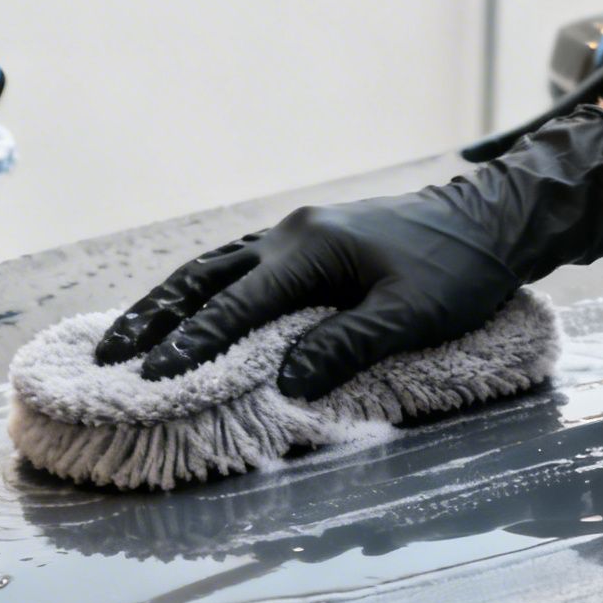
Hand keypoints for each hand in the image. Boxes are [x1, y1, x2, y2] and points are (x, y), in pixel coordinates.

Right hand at [95, 105, 602, 398]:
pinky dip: (202, 291)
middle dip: (154, 319)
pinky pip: (237, 264)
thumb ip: (347, 346)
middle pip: (204, 279)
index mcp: (310, 249)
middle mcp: (291, 234)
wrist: (493, 220)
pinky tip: (187, 310)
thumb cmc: (459, 271)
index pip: (235, 305)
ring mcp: (296, 232)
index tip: (152, 375)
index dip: (193, 344)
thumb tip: (287, 381)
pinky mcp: (308, 240)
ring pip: (213, 267)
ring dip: (168, 302)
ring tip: (129, 336)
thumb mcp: (411, 316)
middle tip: (109, 356)